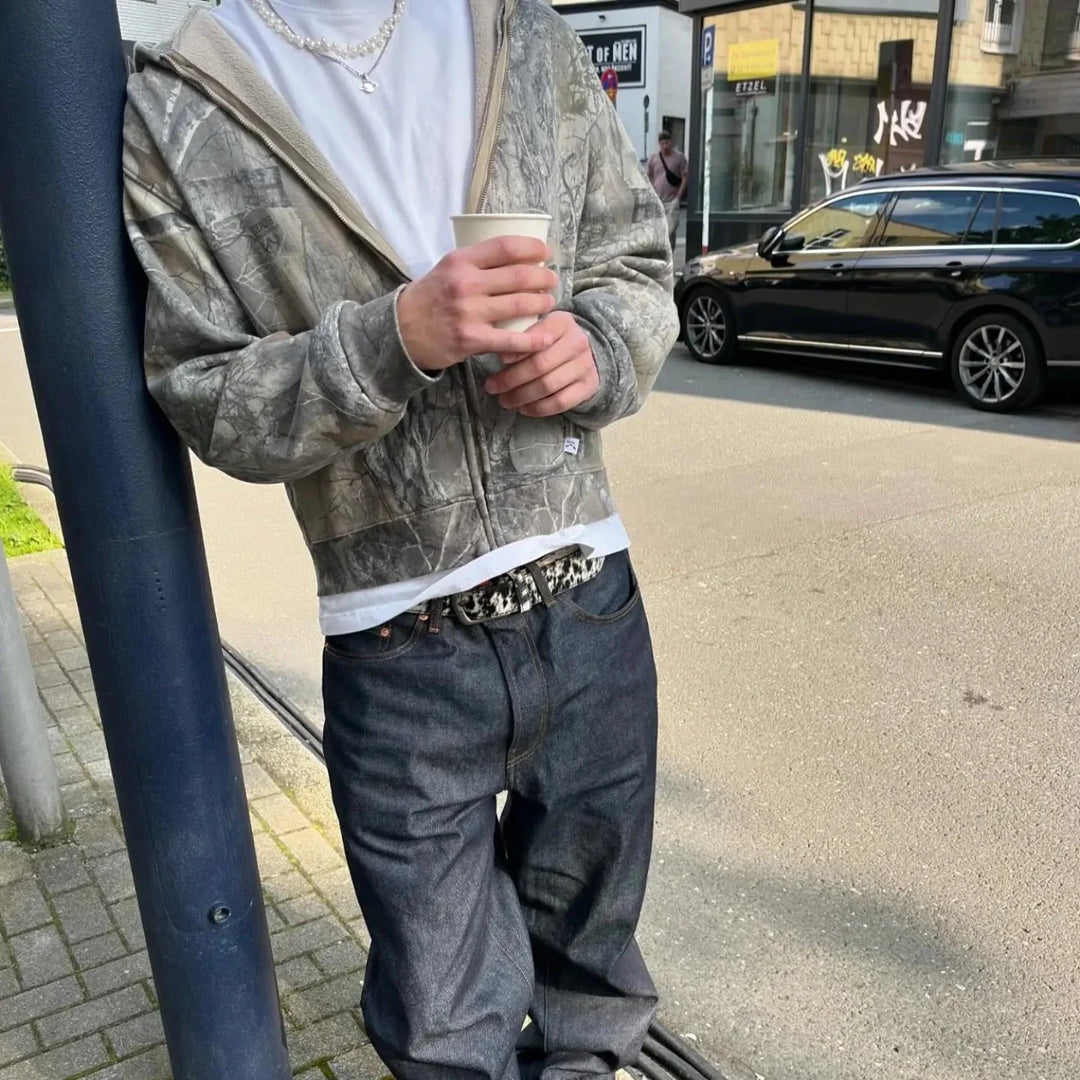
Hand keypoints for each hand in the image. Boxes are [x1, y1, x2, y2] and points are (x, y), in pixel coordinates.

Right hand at [396, 238, 558, 371]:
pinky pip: (511, 340)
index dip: (532, 248)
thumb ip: (476, 262)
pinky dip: (533, 340)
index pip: (505, 247)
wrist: (400, 332)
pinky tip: (546, 338)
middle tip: (551, 280)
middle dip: (543, 277)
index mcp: (460, 261)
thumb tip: (516, 254)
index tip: (545, 251)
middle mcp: (465, 284)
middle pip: (519, 276)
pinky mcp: (472, 340)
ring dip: (541, 303)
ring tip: (548, 302)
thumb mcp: (446, 268)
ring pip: (520, 305)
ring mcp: (469, 313)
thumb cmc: (430, 298)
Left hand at [484, 310, 599, 417]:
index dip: (518, 350)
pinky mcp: (589, 386)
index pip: (538, 338)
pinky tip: (524, 409)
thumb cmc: (551, 341)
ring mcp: (585, 366)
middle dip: (511, 378)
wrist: (582, 355)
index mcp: (562, 322)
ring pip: (548, 385)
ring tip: (504, 400)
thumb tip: (498, 350)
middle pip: (539, 365)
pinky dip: (538, 408)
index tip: (500, 360)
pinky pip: (560, 402)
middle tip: (492, 387)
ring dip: (521, 396)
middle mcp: (578, 342)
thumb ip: (522, 334)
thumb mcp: (539, 328)